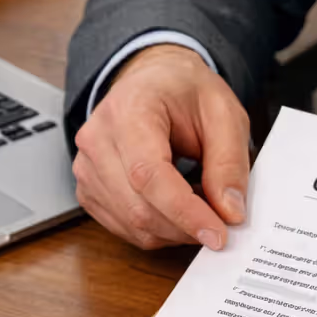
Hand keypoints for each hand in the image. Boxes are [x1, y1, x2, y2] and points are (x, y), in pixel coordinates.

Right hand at [74, 44, 249, 249]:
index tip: (218, 234)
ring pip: (133, 224)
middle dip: (187, 226)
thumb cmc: (186, 93)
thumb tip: (230, 213)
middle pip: (138, 207)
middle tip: (223, 222)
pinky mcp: (89, 190)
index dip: (185, 212)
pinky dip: (159, 231)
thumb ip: (229, 163)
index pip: (148, 175)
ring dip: (175, 230)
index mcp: (128, 109)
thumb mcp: (224, 114)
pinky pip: (125, 228)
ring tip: (201, 206)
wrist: (154, 82)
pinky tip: (178, 210)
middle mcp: (97, 139)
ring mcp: (86, 167)